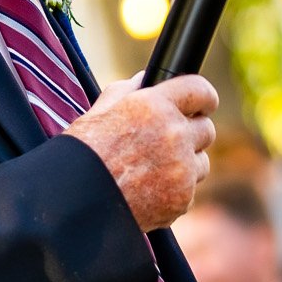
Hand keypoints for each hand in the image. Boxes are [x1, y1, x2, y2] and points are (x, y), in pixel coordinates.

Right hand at [62, 73, 216, 230]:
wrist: (74, 202)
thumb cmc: (82, 153)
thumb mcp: (100, 110)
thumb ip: (129, 91)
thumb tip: (145, 80)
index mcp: (155, 106)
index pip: (201, 90)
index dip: (203, 97)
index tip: (202, 104)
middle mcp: (174, 135)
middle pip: (206, 129)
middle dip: (191, 133)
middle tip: (170, 141)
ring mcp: (181, 169)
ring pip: (202, 162)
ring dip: (186, 163)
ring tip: (154, 169)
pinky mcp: (182, 199)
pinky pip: (189, 190)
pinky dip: (174, 191)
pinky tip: (148, 190)